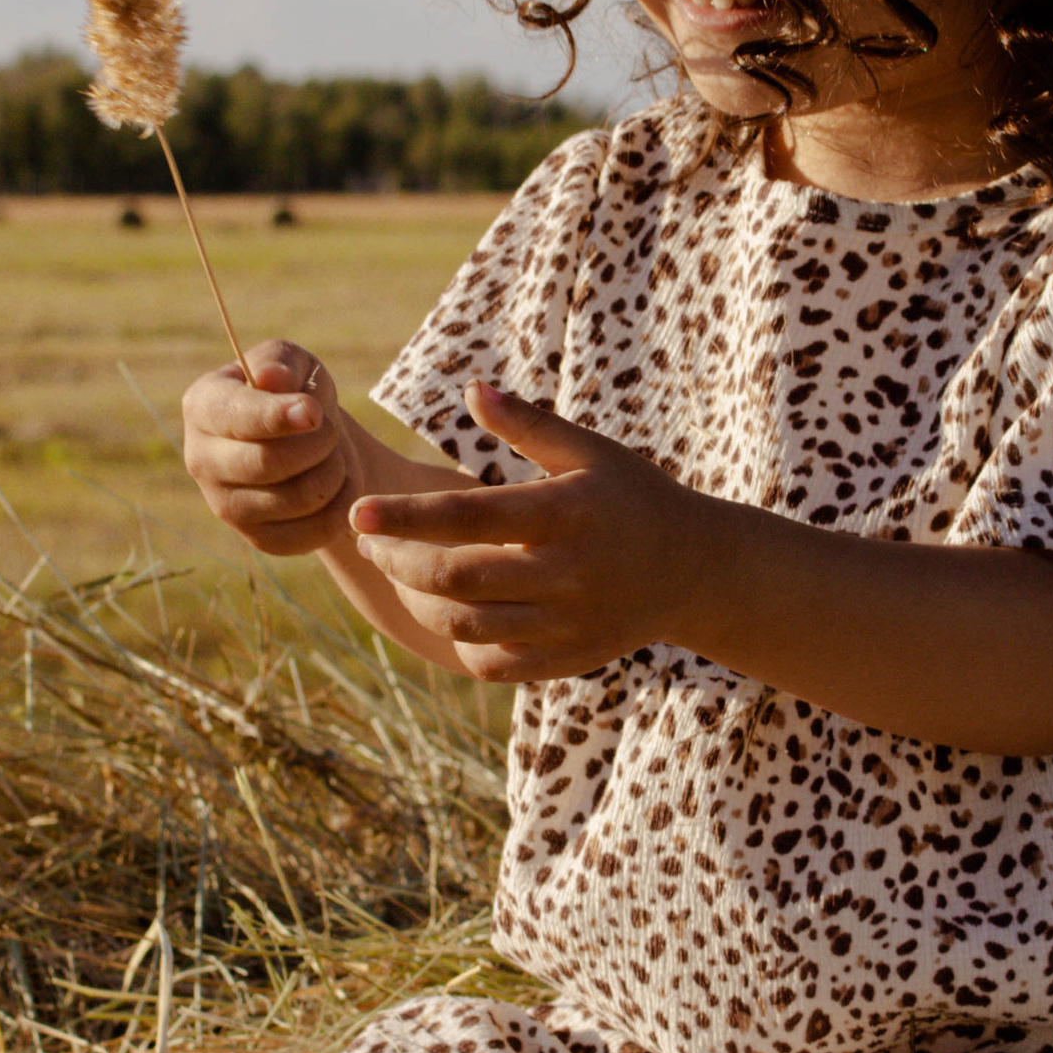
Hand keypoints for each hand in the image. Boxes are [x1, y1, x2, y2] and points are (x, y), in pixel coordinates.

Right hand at [180, 340, 364, 557]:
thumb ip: (280, 362)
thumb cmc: (296, 393)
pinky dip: (340, 509)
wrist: (309, 442)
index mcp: (203, 406)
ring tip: (336, 457)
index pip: (236, 418)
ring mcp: (225, 505)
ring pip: (294, 499)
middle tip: (331, 432)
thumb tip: (269, 379)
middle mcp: (201, 459)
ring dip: (333, 474)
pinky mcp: (257, 538)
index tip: (315, 412)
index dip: (278, 416)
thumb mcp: (294, 364)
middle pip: (266, 463)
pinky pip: (308, 534)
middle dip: (317, 445)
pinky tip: (342, 487)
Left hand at [347, 380, 699, 680]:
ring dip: (416, 602)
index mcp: (565, 513)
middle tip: (372, 541)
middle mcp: (565, 573)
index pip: (468, 517)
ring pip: (465, 627)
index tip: (359, 512)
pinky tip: (446, 611)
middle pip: (455, 578)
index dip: (406, 517)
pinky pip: (492, 664)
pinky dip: (457, 641)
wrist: (694, 569)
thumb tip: (469, 389)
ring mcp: (566, 623)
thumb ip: (527, 424)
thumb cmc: (631, 497)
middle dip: (398, 561)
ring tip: (400, 573)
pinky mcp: (566, 659)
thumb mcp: (589, 451)